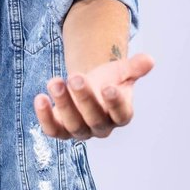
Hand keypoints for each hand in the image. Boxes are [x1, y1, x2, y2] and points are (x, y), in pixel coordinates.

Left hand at [33, 53, 153, 139]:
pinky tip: (39, 98)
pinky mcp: (60, 129)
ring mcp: (80, 129)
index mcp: (120, 113)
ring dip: (63, 104)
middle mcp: (101, 126)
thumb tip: (149, 60)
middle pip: (95, 118)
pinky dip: (44, 117)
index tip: (108, 87)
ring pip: (73, 125)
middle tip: (75, 77)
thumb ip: (134, 67)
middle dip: (84, 98)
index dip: (115, 102)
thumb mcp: (120, 71)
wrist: (87, 86)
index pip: (121, 113)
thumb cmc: (106, 80)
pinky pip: (52, 130)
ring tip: (54, 81)